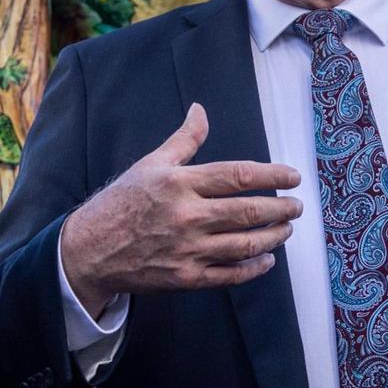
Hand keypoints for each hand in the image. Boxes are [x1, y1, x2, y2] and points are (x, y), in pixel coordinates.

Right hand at [61, 103, 301, 319]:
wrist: (89, 251)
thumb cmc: (122, 202)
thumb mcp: (150, 164)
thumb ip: (183, 140)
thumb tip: (200, 110)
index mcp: (180, 183)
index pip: (238, 176)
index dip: (272, 175)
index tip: (293, 176)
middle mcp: (186, 216)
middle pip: (248, 211)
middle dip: (280, 208)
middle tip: (298, 206)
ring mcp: (187, 249)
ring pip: (244, 244)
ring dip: (273, 237)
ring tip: (286, 229)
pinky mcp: (185, 278)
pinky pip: (229, 275)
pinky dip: (253, 268)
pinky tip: (267, 259)